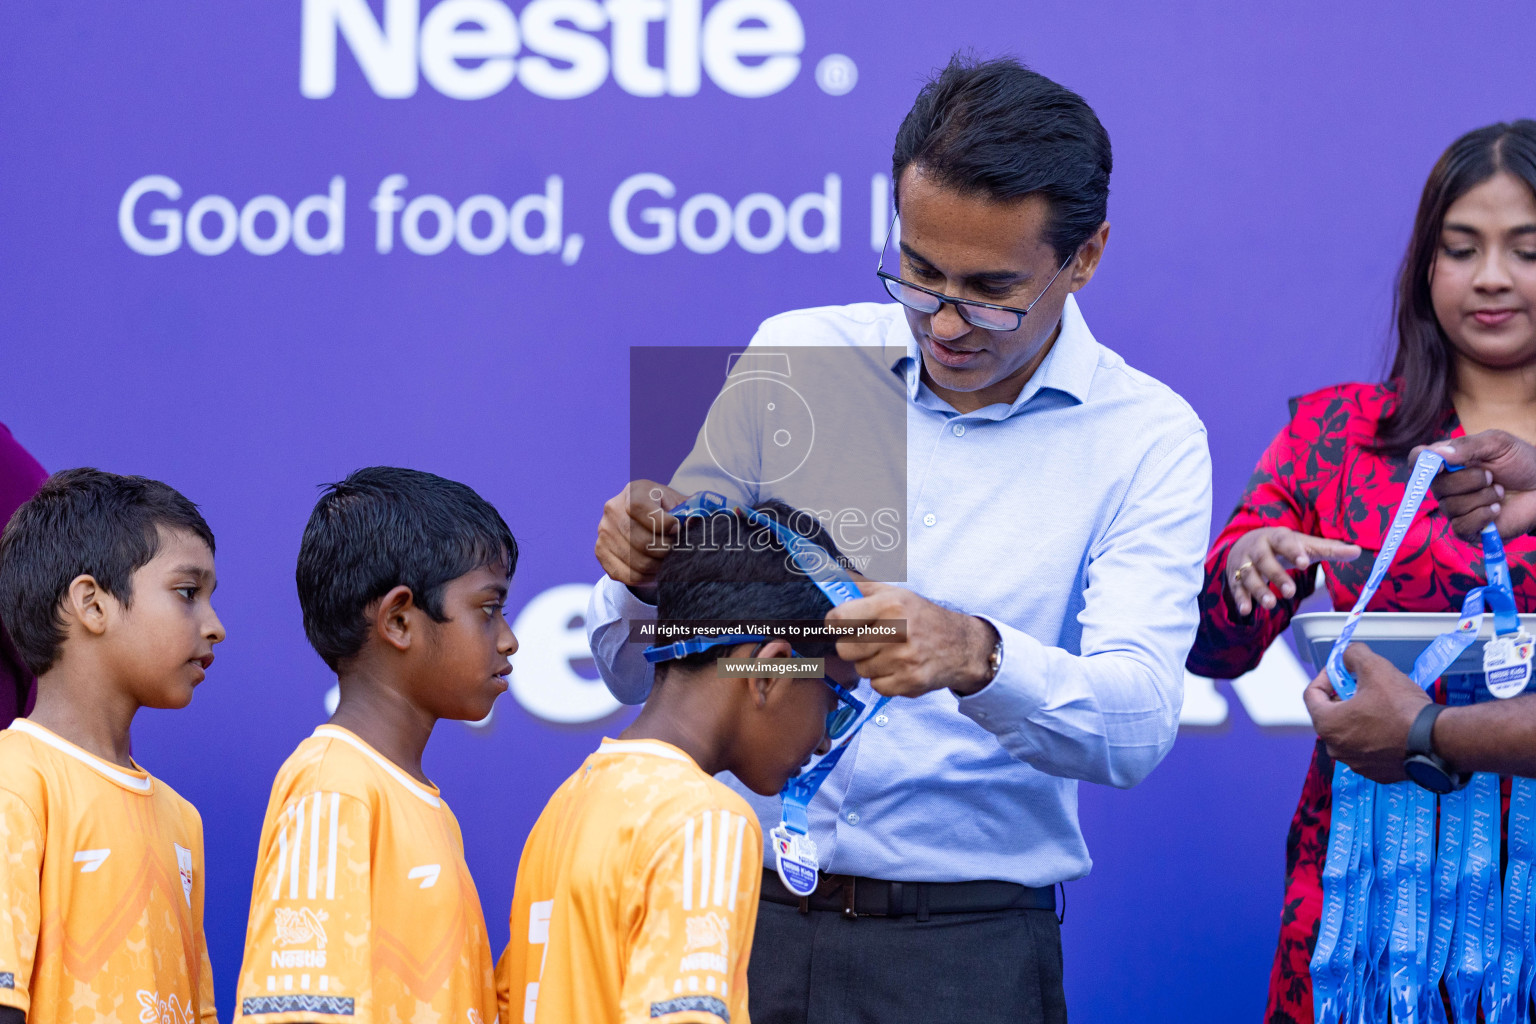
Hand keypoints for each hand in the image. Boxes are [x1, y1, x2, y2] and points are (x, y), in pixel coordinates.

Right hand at [593, 480, 686, 590]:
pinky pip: (626, 574)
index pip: (640, 508)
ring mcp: (604, 532)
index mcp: (633, 492)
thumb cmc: (664, 510)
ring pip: (637, 562)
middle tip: (677, 552)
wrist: (640, 518)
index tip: (677, 529)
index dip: (662, 523)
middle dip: (666, 550)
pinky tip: (656, 571)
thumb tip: (695, 521)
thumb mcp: (678, 503)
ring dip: (659, 567)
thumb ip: (691, 510)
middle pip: (642, 540)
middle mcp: (613, 509)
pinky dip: (646, 578)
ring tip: (670, 563)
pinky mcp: (601, 551)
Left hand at [827, 582, 997, 697]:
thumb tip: (830, 576)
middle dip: (852, 646)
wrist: (961, 646)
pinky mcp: (910, 682)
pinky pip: (876, 686)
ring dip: (870, 664)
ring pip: (860, 669)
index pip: (839, 617)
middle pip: (844, 649)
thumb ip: (862, 586)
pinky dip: (883, 680)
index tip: (839, 624)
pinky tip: (897, 668)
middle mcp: (897, 631)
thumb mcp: (896, 593)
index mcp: (891, 605)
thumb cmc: (922, 617)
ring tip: (888, 653)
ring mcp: (904, 659)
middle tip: (868, 641)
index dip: (834, 623)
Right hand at [1225, 528, 1360, 615]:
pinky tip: (1246, 610)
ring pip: (1249, 576)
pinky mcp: (1235, 577)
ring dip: (1259, 590)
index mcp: (1276, 537)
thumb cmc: (1282, 546)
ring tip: (1271, 604)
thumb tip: (1357, 551)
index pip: (1284, 541)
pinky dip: (1240, 599)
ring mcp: (1244, 563)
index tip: (1305, 563)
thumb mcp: (1304, 545)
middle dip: (1277, 575)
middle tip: (1290, 591)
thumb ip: (1329, 549)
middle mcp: (1257, 548)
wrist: (1246, 543)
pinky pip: (1236, 588)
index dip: (1293, 551)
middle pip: (1264, 560)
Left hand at [1302, 642, 1428, 783]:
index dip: (1326, 676)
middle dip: (1345, 696)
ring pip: (1350, 732)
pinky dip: (1375, 735)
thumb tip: (1348, 655)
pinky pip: (1368, 748)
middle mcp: (1336, 748)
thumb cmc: (1403, 709)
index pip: (1312, 694)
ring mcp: (1356, 763)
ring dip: (1360, 716)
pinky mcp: (1376, 772)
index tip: (1342, 671)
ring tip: (1382, 704)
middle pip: (1331, 713)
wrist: (1437, 741)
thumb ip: (1354, 655)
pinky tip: (1392, 724)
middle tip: (1364, 685)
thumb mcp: (1375, 668)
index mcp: (1328, 725)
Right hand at [1418, 431, 1535, 540]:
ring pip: (1450, 506)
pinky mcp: (1467, 529)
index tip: (1442, 464)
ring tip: (1500, 492)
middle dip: (1468, 480)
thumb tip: (1437, 454)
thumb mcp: (1497, 443)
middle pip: (1435, 485)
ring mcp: (1455, 508)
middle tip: (1491, 476)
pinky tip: (1497, 509)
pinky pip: (1460, 525)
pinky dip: (1482, 516)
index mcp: (1448, 461)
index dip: (1421, 462)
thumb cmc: (1521, 462)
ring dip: (1481, 498)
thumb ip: (1467, 445)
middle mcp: (1446, 485)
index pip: (1417, 460)